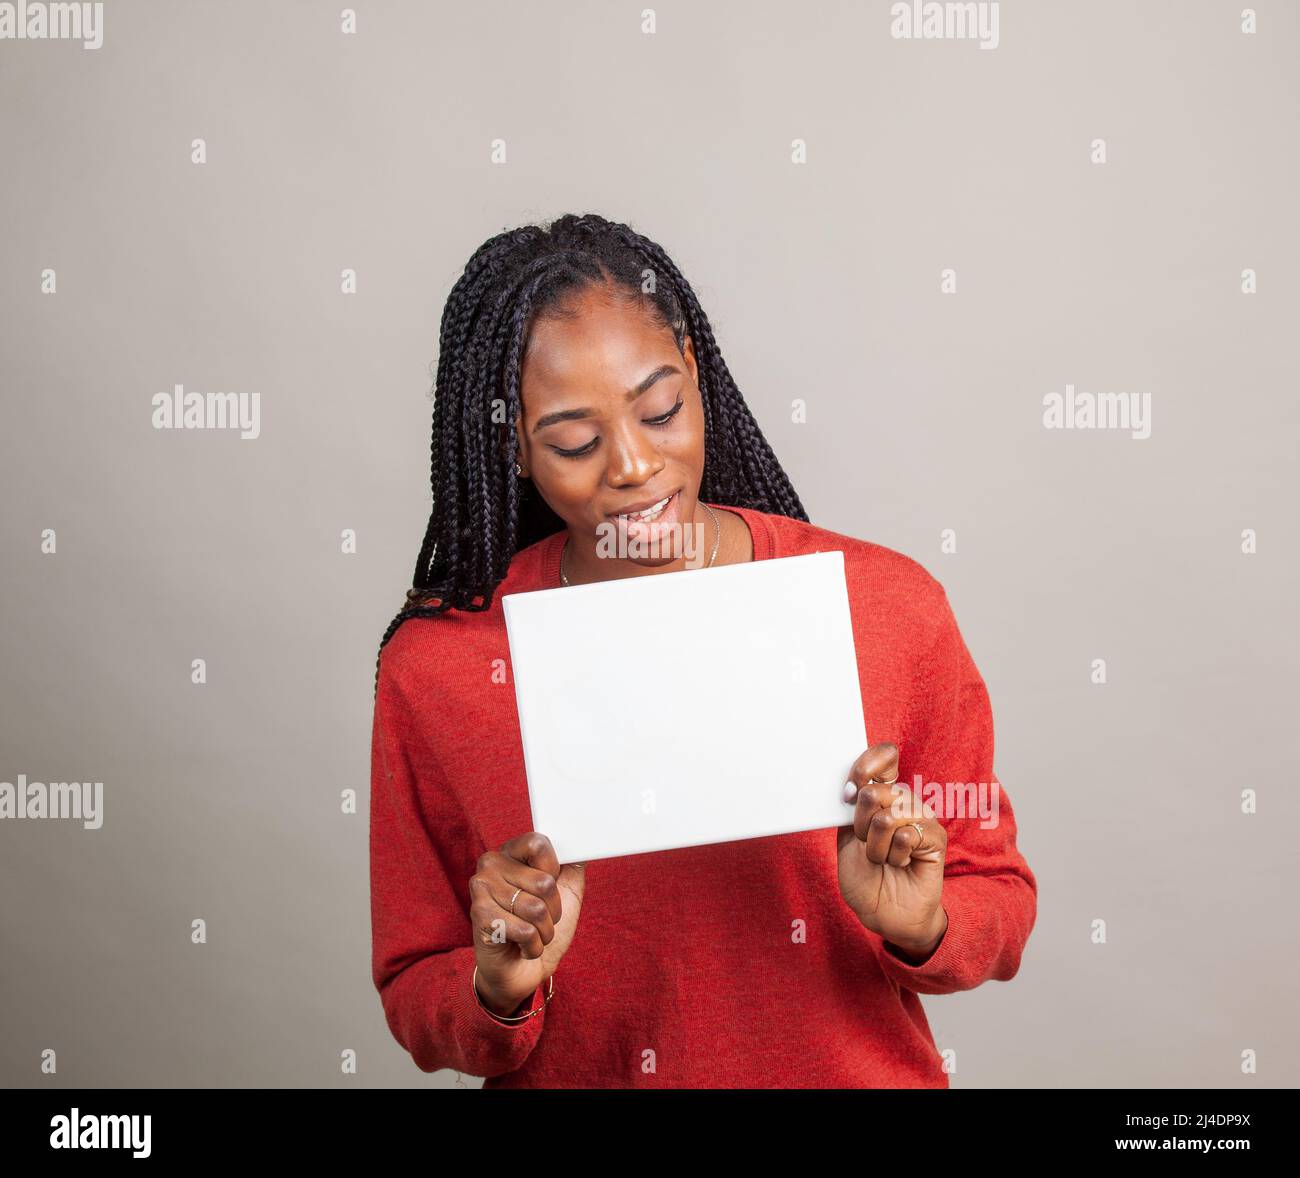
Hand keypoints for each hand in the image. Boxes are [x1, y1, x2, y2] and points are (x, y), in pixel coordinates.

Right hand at [469, 832, 585, 1016]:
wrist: (520, 972)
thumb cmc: (541, 929)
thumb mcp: (566, 894)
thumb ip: (573, 867)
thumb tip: (583, 847)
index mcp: (512, 852)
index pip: (538, 843)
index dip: (553, 871)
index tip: (547, 889)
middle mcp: (492, 864)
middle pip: (544, 882)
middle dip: (552, 912)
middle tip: (539, 920)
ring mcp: (482, 888)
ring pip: (536, 909)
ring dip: (543, 932)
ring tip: (531, 935)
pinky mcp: (480, 915)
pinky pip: (525, 930)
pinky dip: (532, 946)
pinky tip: (520, 946)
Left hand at [836, 743, 947, 958]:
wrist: (885, 914)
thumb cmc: (866, 879)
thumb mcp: (846, 841)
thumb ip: (849, 812)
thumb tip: (853, 787)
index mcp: (881, 795)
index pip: (883, 757)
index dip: (865, 766)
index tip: (849, 792)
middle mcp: (902, 801)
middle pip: (876, 790)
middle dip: (860, 825)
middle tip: (865, 844)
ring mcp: (921, 817)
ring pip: (888, 816)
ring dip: (875, 847)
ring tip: (882, 859)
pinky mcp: (935, 837)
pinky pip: (906, 835)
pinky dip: (894, 855)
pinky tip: (900, 864)